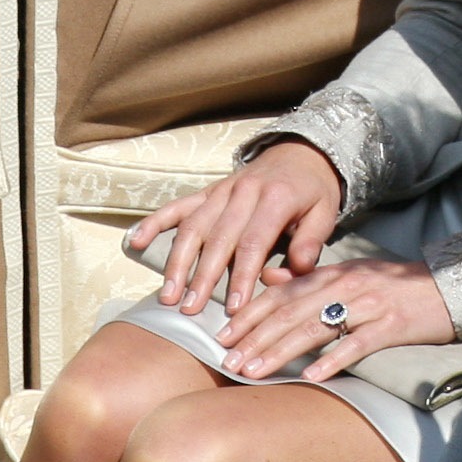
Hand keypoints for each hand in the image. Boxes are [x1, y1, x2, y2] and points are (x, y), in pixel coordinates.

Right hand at [128, 139, 345, 315]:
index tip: (233, 308)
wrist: (303, 151)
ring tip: (168, 294)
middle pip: (217, 239)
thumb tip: (287, 275)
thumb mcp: (325, 215)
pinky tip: (136, 241)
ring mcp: (221, 190)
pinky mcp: (208, 191)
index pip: (253, 243)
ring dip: (177, 262)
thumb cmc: (314, 191)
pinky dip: (154, 223)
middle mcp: (242, 192)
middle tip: (190, 310)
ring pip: (192, 227)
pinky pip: (177, 206)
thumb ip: (309, 246)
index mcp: (274, 199)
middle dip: (202, 278)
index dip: (241, 277)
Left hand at [216, 256, 452, 381]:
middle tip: (228, 360)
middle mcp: (344, 285)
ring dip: (280, 351)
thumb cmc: (396, 286)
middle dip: (255, 337)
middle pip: (290, 313)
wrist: (449, 287)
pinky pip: (355, 344)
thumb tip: (271, 278)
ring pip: (314, 328)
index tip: (223, 335)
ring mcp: (367, 305)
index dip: (250, 314)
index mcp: (332, 274)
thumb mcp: (351, 274)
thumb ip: (309, 279)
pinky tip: (310, 377)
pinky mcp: (390, 325)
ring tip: (254, 371)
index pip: (281, 294)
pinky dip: (331, 360)